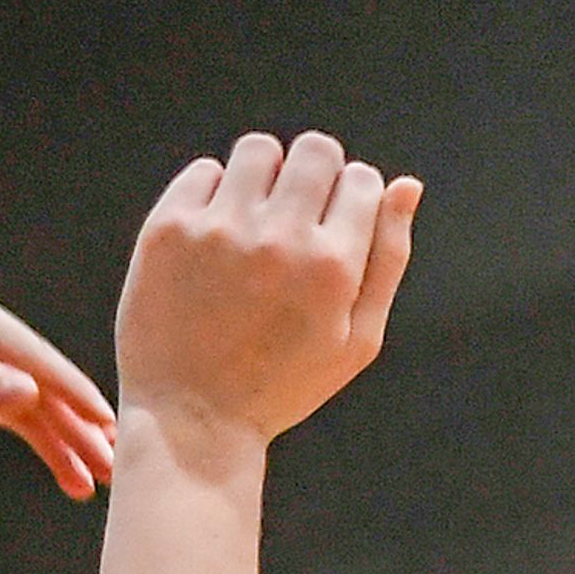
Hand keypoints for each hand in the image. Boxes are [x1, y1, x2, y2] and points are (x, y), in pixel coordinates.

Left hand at [0, 286, 118, 498]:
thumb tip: (26, 389)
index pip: (35, 359)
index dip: (75, 394)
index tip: (110, 426)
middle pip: (43, 383)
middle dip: (80, 424)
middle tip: (116, 465)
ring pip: (34, 406)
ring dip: (66, 442)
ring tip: (98, 482)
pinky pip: (14, 420)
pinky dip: (41, 445)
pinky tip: (67, 476)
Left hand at [115, 131, 419, 448]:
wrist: (189, 423)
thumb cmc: (281, 387)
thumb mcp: (355, 340)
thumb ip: (388, 259)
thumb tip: (405, 184)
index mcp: (332, 267)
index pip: (363, 180)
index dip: (351, 202)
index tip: (329, 234)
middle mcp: (278, 240)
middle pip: (316, 150)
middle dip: (314, 176)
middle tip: (292, 222)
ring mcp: (219, 232)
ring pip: (259, 150)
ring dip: (263, 176)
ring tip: (251, 223)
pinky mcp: (169, 231)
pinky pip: (204, 172)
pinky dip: (212, 195)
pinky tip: (211, 239)